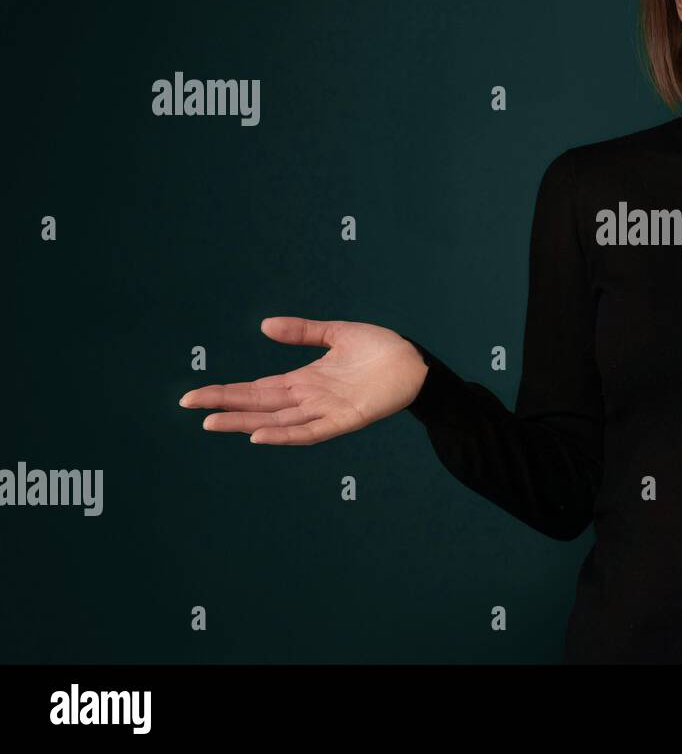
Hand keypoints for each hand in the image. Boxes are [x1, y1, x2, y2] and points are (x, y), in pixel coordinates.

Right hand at [178, 317, 428, 443]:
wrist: (414, 362)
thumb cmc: (380, 349)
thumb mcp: (336, 334)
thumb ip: (303, 331)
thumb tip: (264, 325)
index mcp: (304, 380)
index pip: (257, 388)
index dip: (226, 391)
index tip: (194, 395)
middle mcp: (309, 399)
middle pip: (258, 405)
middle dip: (224, 405)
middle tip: (188, 405)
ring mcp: (325, 411)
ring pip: (276, 421)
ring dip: (244, 422)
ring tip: (212, 422)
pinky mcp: (344, 419)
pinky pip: (309, 431)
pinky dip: (284, 434)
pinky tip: (260, 434)